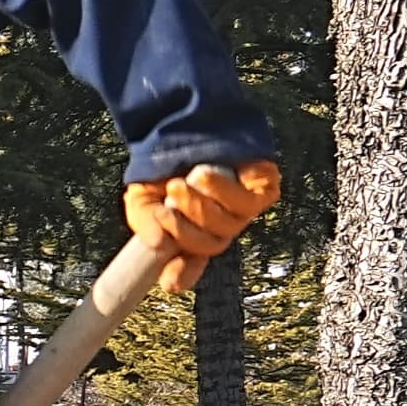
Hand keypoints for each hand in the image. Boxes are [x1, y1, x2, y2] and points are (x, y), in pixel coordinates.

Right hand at [124, 157, 281, 294]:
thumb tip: (156, 243)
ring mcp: (243, 212)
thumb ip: (144, 221)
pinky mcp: (263, 192)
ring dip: (200, 206)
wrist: (189, 124)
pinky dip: (222, 191)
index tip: (169, 281)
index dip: (182, 276)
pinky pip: (245, 204)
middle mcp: (219, 228)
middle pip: (208, 246)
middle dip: (185, 229)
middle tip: (166, 207)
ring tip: (183, 182)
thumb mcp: (143, 196)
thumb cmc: (166, 164)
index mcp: (189, 234)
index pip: (189, 267)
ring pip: (226, 226)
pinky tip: (203, 176)